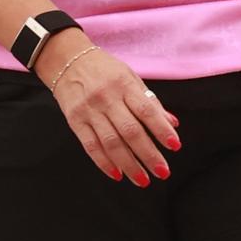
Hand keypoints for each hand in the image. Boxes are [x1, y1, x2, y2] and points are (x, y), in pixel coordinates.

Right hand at [35, 27, 179, 186]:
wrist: (66, 60)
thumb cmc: (104, 70)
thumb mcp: (130, 77)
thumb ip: (150, 102)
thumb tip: (173, 124)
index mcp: (125, 85)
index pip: (147, 111)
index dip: (161, 129)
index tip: (175, 146)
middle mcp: (107, 98)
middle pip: (131, 131)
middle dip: (149, 155)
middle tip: (163, 172)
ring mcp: (89, 110)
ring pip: (111, 143)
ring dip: (129, 165)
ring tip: (143, 180)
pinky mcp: (75, 121)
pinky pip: (91, 146)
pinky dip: (104, 162)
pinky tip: (117, 175)